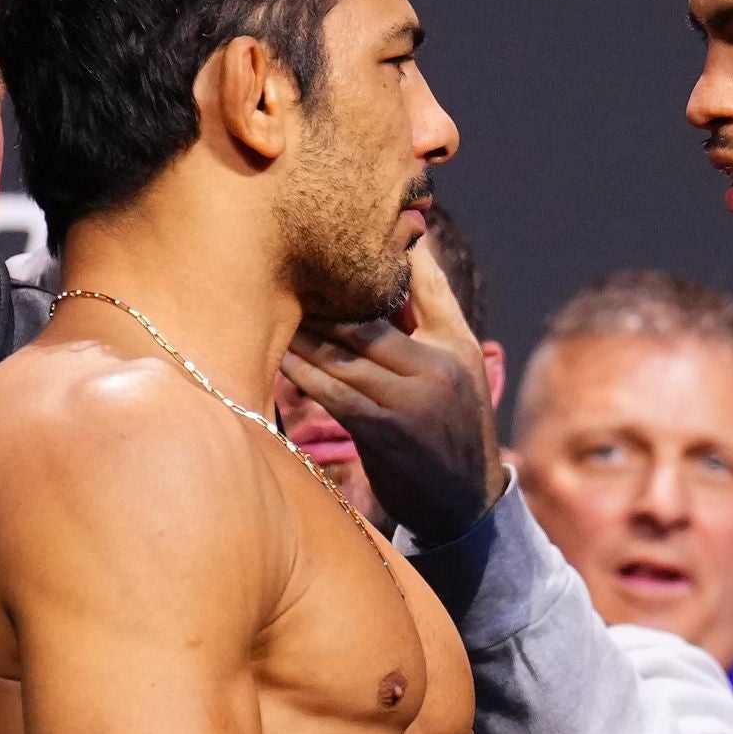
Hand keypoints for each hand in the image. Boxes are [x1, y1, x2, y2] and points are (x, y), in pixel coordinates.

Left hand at [278, 237, 503, 542]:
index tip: (332, 233)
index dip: (378, 256)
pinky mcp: (380, 432)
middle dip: (322, 295)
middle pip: (365, 318)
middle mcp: (435, 368)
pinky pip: (330, 391)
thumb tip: (409, 241)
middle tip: (278, 267)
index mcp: (456, 343)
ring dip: (302, 331)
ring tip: (265, 304)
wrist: (467, 500)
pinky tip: (278, 352)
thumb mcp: (459, 360)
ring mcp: (408, 402)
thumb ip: (433, 304)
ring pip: (341, 353)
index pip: (419, 282)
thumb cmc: (453, 420)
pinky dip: (302, 370)